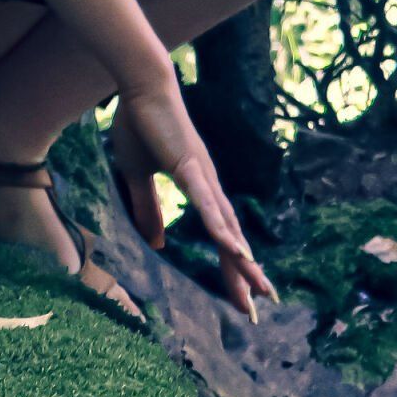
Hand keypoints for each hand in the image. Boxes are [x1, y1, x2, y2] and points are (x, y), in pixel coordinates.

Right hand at [110, 70, 274, 318]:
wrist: (141, 88)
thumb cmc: (141, 126)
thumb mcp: (138, 177)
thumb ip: (147, 209)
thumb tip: (156, 243)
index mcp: (199, 190)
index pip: (219, 236)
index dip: (231, 266)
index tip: (242, 296)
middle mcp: (209, 188)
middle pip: (231, 240)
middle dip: (244, 275)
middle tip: (258, 308)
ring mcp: (203, 178)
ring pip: (226, 228)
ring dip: (242, 260)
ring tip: (258, 289)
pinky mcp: (191, 168)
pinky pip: (208, 205)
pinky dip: (222, 229)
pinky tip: (237, 250)